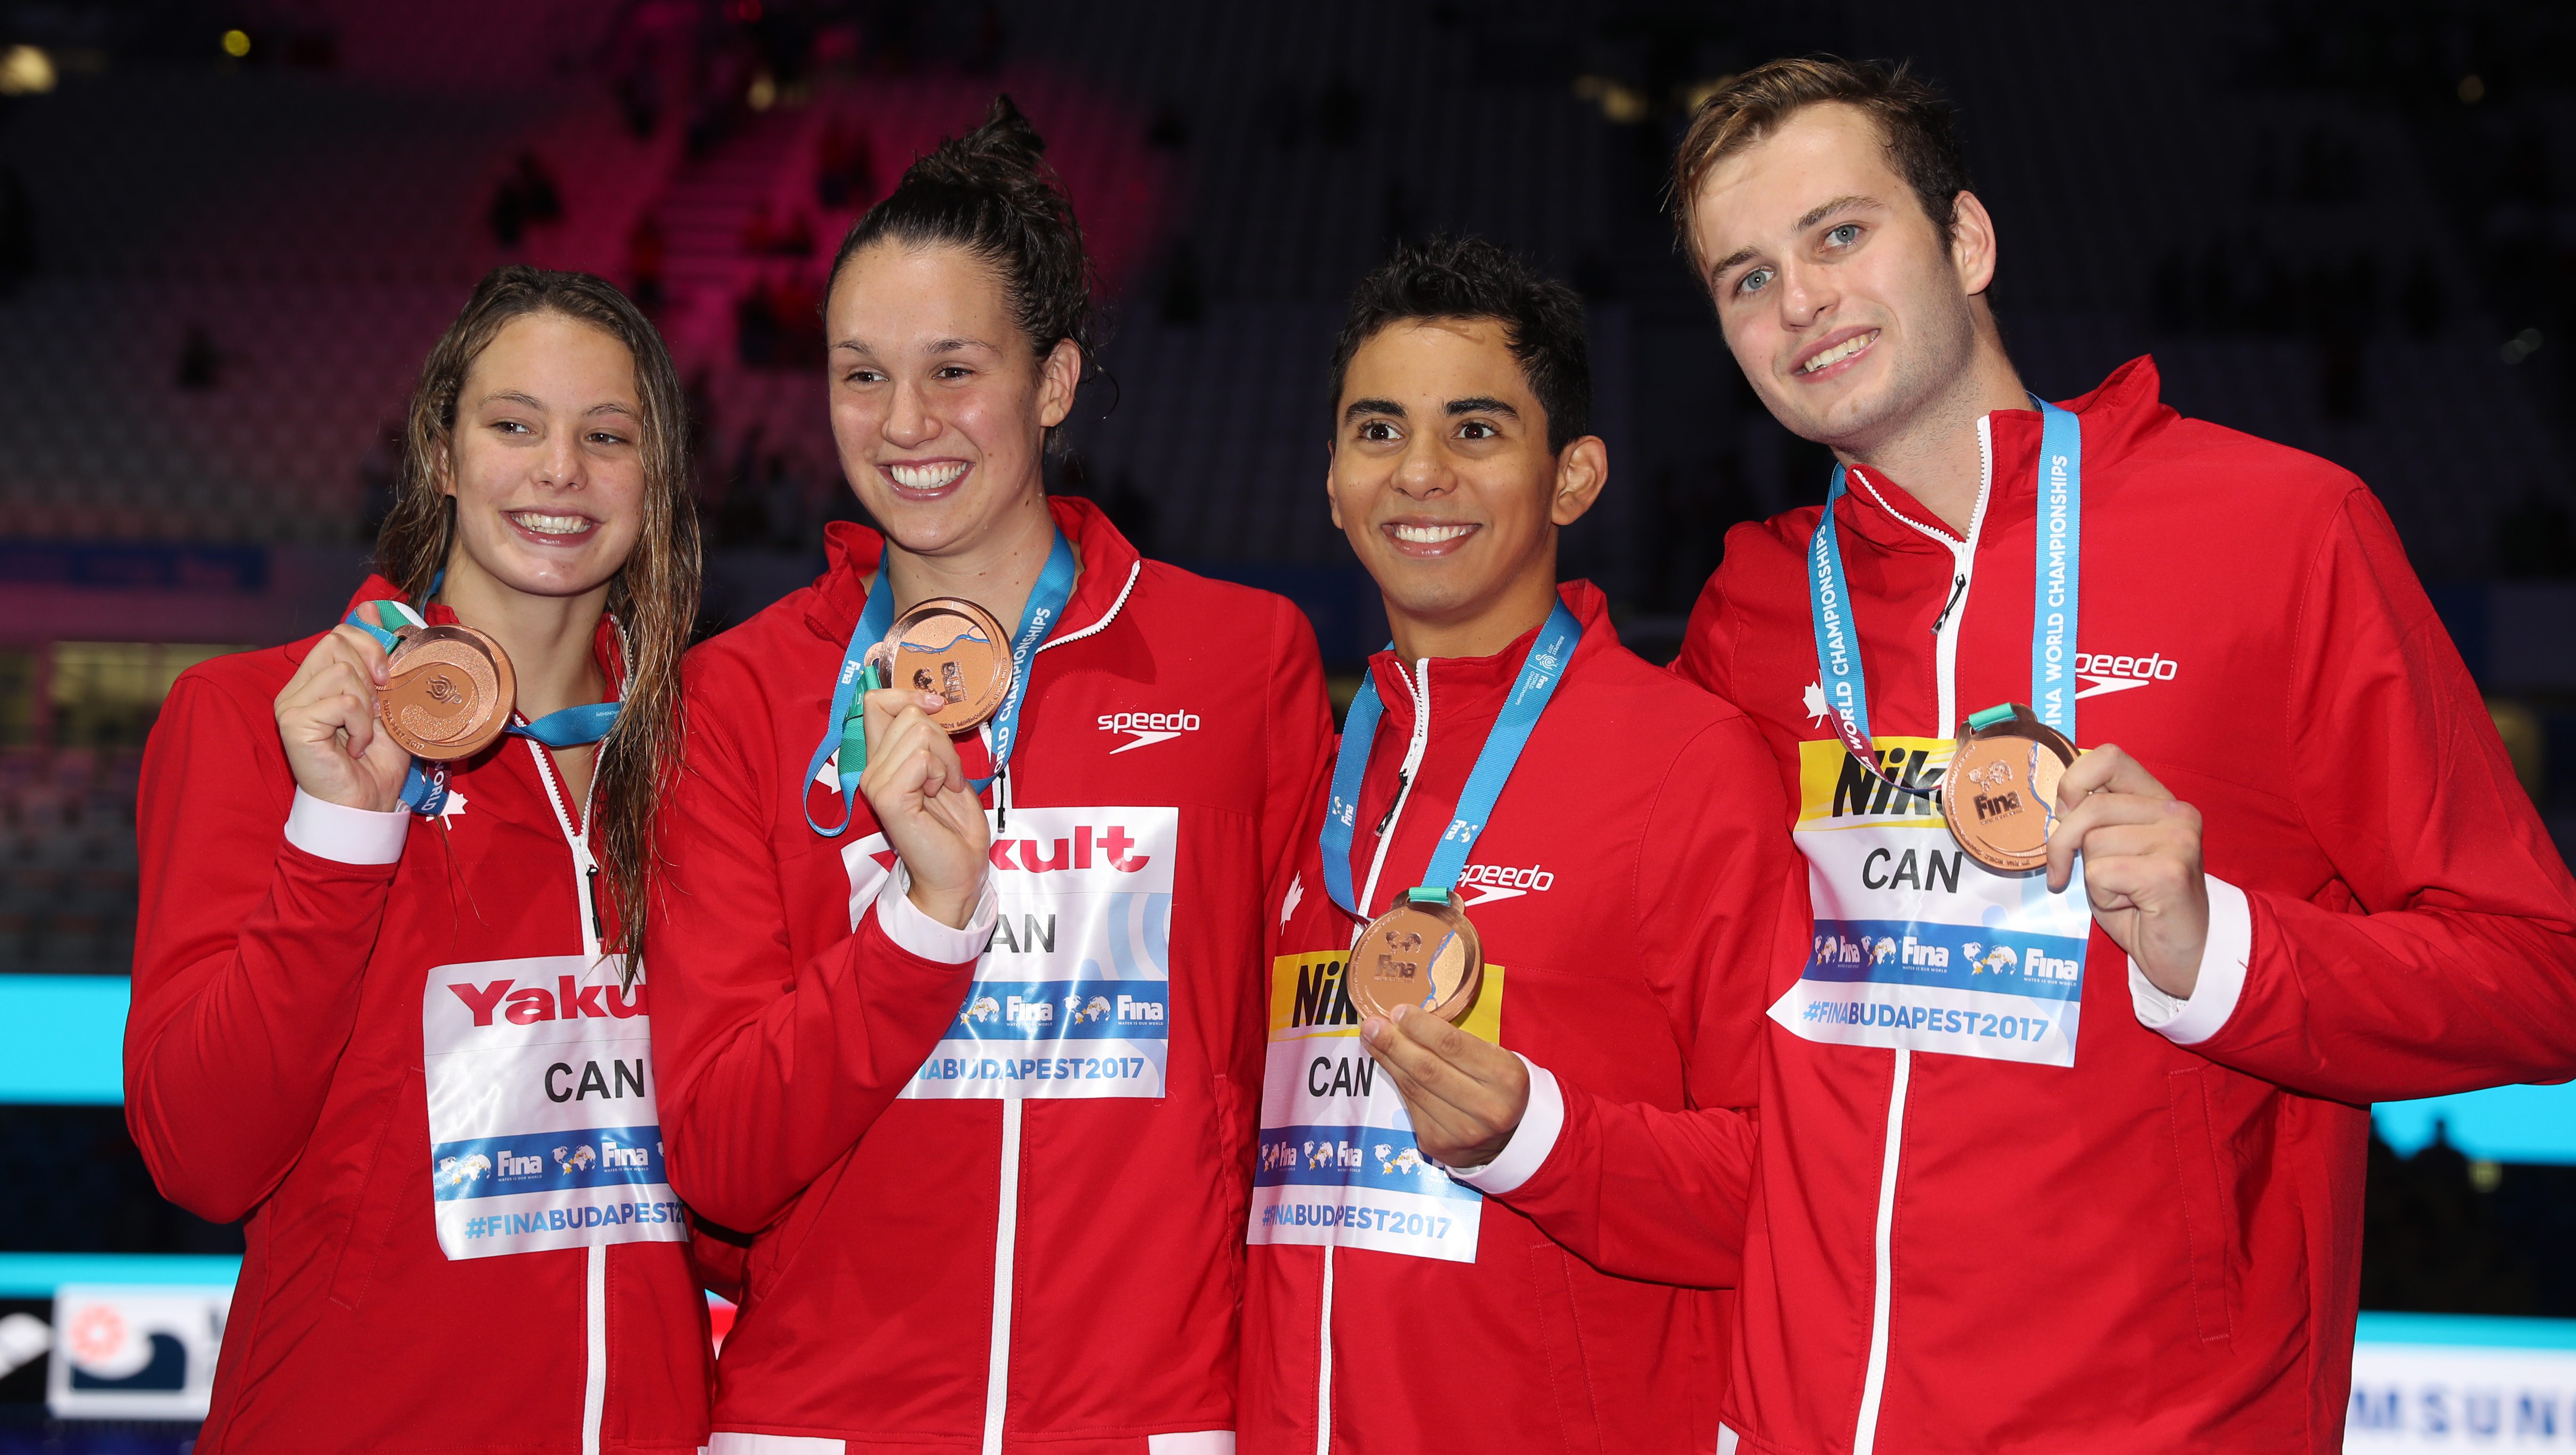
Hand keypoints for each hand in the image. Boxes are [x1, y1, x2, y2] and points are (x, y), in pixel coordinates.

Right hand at [273, 624, 411, 812]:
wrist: (367, 802)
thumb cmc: (377, 758)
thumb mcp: (386, 700)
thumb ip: (378, 659)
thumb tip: (371, 606)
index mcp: (315, 679)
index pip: (339, 634)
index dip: (371, 648)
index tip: (385, 679)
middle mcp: (296, 688)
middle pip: (337, 643)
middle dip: (369, 674)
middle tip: (374, 711)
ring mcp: (290, 704)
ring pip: (342, 672)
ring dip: (367, 707)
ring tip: (362, 734)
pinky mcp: (293, 722)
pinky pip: (342, 702)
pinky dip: (361, 725)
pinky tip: (354, 747)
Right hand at [855, 687, 991, 928]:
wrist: (958, 870)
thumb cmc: (953, 825)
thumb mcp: (943, 768)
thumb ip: (927, 738)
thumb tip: (929, 700)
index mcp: (882, 758)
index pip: (875, 702)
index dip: (907, 695)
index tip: (937, 708)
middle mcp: (872, 768)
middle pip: (908, 713)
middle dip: (943, 739)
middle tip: (948, 775)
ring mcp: (876, 782)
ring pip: (920, 733)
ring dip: (947, 759)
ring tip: (944, 788)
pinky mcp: (888, 797)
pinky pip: (923, 758)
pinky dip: (943, 773)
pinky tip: (939, 795)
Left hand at [1358, 1004, 1529, 1169]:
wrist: (1508, 1140)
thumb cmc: (1498, 1088)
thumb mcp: (1495, 1059)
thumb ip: (1459, 1043)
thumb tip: (1407, 1020)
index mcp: (1506, 1078)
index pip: (1454, 1046)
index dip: (1420, 1027)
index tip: (1397, 1011)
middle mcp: (1486, 1108)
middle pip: (1428, 1068)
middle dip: (1394, 1043)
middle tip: (1372, 1024)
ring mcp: (1461, 1131)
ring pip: (1413, 1087)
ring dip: (1388, 1059)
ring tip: (1371, 1038)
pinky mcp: (1438, 1143)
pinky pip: (1410, 1105)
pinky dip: (1397, 1080)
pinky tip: (1387, 1063)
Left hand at [2045, 744, 2208, 997]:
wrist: (2185, 953)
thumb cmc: (2140, 903)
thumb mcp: (2111, 852)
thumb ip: (2092, 822)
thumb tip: (2057, 806)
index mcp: (2159, 800)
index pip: (2108, 758)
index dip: (2073, 783)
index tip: (2063, 815)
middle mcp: (2175, 812)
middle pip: (2089, 808)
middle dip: (2063, 844)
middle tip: (2066, 873)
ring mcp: (2178, 839)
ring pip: (2093, 843)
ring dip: (2092, 877)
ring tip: (2121, 892)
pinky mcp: (2169, 872)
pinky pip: (2100, 873)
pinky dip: (2102, 897)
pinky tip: (2132, 905)